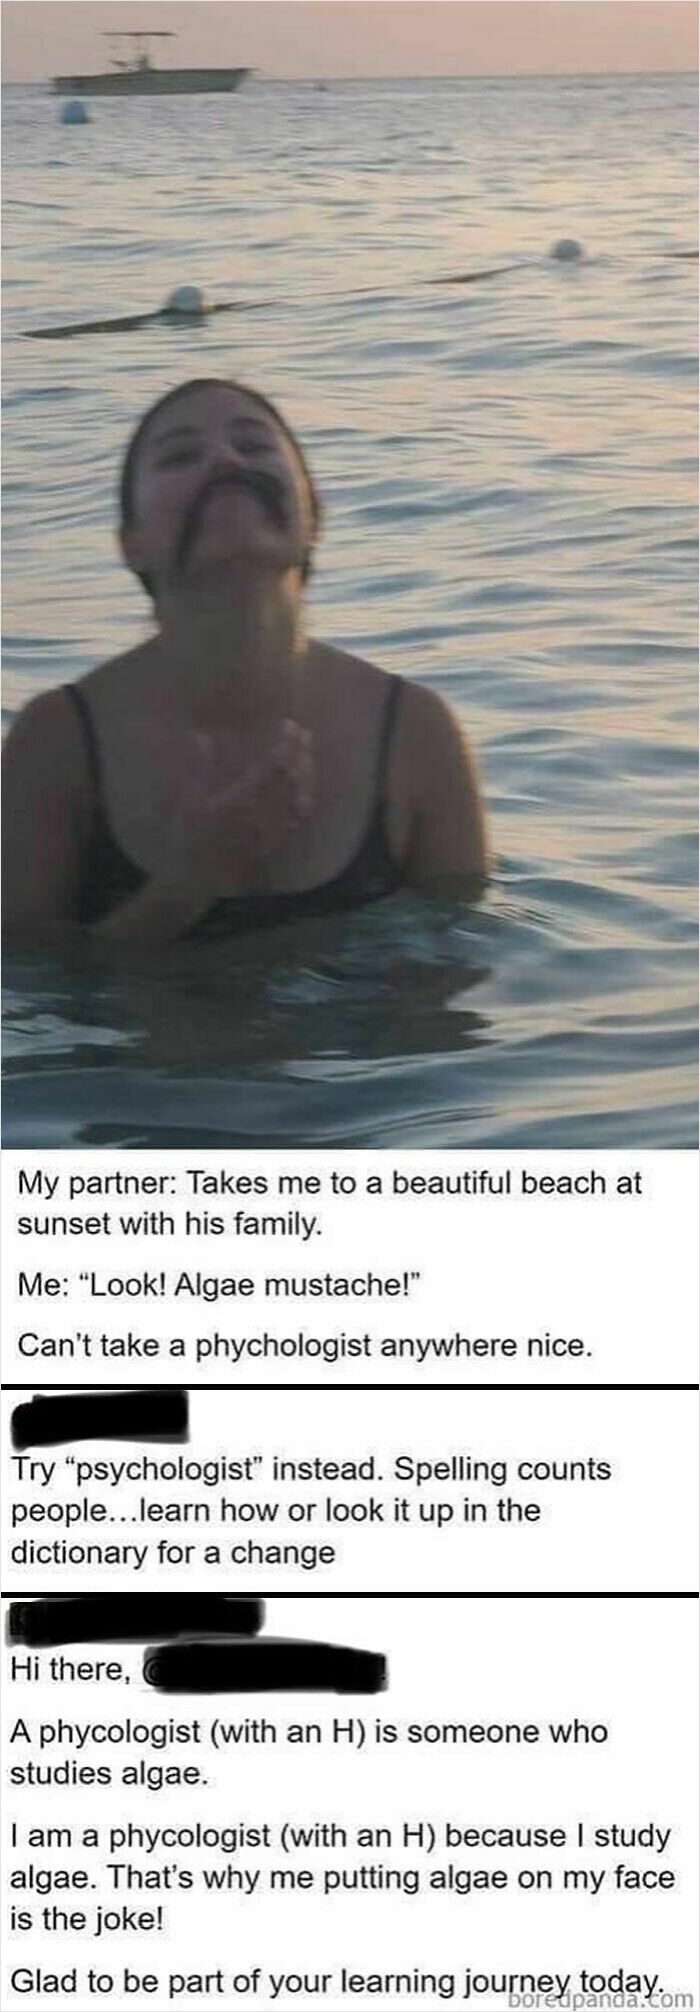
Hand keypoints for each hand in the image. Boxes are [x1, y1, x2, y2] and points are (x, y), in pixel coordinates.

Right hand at [156, 718, 315, 898]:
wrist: (195, 880)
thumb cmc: (186, 838)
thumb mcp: (185, 801)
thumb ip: (197, 768)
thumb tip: (202, 737)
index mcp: (239, 801)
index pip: (273, 768)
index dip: (286, 745)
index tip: (289, 726)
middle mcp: (261, 816)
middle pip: (292, 780)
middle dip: (301, 753)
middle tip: (304, 733)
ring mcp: (271, 832)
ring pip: (301, 799)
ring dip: (308, 774)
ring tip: (308, 754)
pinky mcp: (275, 844)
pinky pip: (299, 821)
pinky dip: (307, 799)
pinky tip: (307, 788)